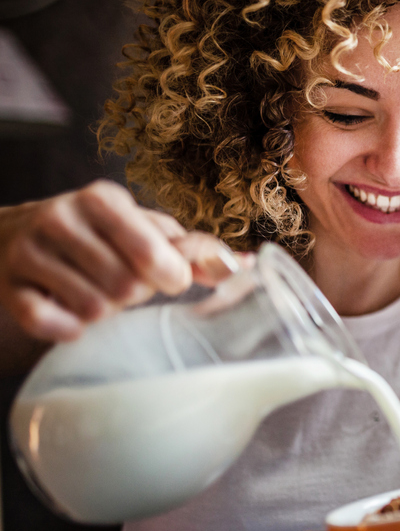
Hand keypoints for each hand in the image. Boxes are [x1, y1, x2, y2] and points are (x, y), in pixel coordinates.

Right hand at [0, 180, 232, 340]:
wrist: (14, 236)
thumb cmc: (100, 237)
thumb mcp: (143, 230)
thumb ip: (192, 249)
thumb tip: (246, 265)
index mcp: (102, 200)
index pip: (149, 249)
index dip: (169, 275)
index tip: (170, 280)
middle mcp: (61, 218)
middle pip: (124, 286)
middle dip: (135, 296)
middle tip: (126, 286)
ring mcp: (28, 252)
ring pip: (90, 307)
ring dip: (104, 313)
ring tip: (98, 295)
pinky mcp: (7, 286)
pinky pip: (44, 321)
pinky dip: (66, 329)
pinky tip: (71, 320)